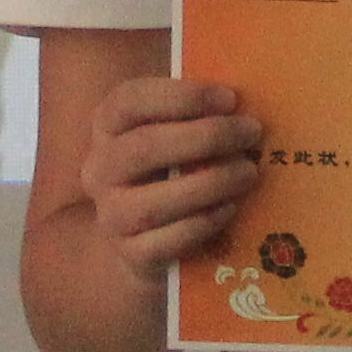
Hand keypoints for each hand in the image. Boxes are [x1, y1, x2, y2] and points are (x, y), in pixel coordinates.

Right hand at [89, 75, 265, 273]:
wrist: (149, 237)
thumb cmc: (173, 169)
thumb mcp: (178, 132)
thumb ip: (201, 113)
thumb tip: (245, 103)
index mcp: (109, 126)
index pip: (130, 101)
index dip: (182, 97)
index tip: (230, 99)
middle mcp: (100, 169)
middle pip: (144, 147)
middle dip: (206, 137)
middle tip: (251, 133)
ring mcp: (111, 215)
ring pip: (153, 202)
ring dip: (209, 184)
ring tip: (248, 172)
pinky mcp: (131, 254)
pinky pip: (165, 242)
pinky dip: (202, 223)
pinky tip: (230, 208)